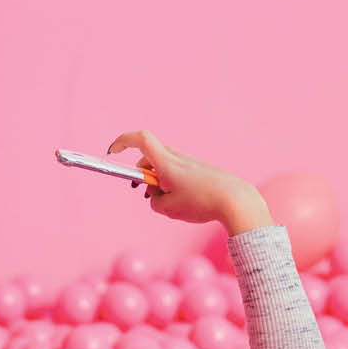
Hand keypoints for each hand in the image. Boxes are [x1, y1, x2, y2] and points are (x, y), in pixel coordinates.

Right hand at [107, 130, 273, 235]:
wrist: (235, 200)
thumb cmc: (201, 202)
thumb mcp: (168, 209)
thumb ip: (154, 200)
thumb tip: (156, 195)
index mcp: (165, 162)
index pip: (139, 139)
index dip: (122, 141)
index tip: (112, 152)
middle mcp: (176, 157)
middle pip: (149, 155)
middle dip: (140, 173)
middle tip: (143, 191)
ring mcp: (189, 162)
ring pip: (162, 165)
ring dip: (156, 180)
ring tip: (166, 201)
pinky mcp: (198, 169)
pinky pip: (175, 171)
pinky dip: (170, 183)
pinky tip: (181, 201)